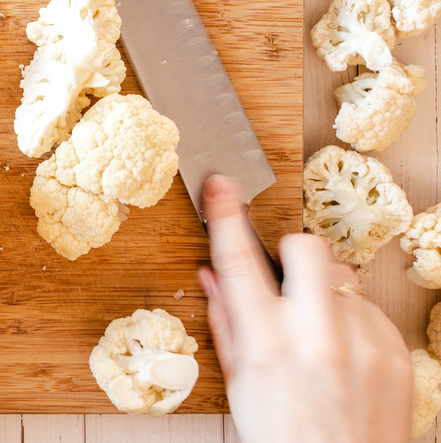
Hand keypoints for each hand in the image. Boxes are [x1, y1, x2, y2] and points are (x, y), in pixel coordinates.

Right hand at [198, 175, 411, 442]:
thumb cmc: (282, 436)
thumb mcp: (239, 382)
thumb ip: (226, 320)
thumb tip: (210, 274)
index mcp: (266, 341)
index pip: (239, 261)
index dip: (227, 215)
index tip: (222, 186)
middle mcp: (315, 335)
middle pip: (307, 248)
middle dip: (293, 252)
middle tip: (288, 279)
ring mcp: (360, 340)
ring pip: (340, 279)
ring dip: (324, 295)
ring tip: (318, 336)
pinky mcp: (393, 349)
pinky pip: (368, 309)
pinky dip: (351, 322)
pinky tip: (343, 356)